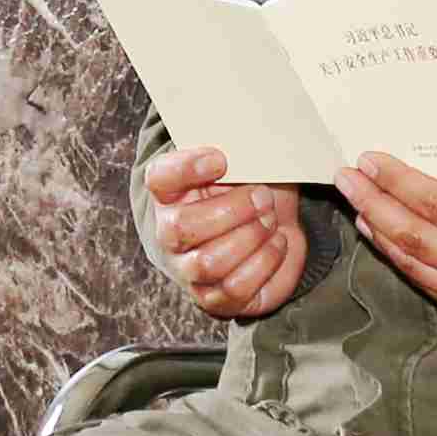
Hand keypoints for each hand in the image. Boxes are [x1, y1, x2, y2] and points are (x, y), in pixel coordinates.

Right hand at [141, 144, 309, 319]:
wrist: (270, 223)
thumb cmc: (250, 187)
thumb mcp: (244, 159)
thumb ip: (237, 145)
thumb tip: (253, 135)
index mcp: (169, 192)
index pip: (159, 178)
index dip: (186, 168)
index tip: (222, 159)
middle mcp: (169, 235)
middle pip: (182, 228)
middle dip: (234, 210)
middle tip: (264, 198)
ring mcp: (189, 272)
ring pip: (209, 263)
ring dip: (251, 237)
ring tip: (270, 220)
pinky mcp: (216, 300)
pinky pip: (236, 290)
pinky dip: (266, 262)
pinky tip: (277, 242)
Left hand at [342, 152, 436, 329]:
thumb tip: (423, 160)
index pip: (433, 202)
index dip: (395, 180)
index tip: (369, 159)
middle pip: (412, 235)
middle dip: (373, 202)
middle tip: (348, 178)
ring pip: (412, 264)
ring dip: (379, 231)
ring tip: (358, 203)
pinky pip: (427, 284)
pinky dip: (400, 258)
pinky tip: (383, 236)